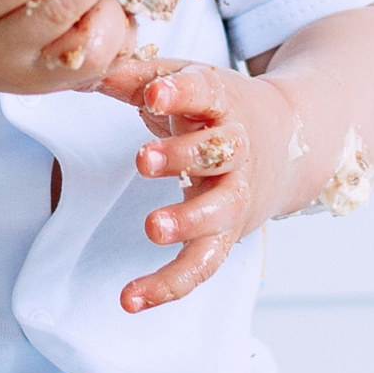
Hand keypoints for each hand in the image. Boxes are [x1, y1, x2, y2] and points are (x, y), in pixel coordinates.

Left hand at [105, 58, 293, 310]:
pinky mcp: (227, 234)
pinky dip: (169, 285)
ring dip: (188, 221)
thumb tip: (84, 72)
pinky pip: (202, 265)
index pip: (207, 92)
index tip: (154, 93)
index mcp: (224, 103)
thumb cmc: (217, 108)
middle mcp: (236, 150)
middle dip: (183, 157)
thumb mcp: (183, 82)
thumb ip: (136, 77)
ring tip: (152, 227)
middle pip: (220, 153)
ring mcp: (234, 195)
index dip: (183, 93)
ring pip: (220, 212)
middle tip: (143, 160)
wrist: (289, 143)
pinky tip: (130, 299)